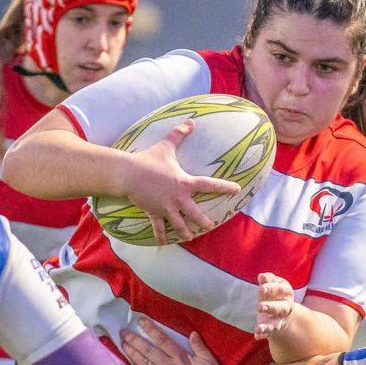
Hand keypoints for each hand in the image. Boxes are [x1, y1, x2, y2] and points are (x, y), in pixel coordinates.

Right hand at [117, 119, 241, 244]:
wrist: (128, 174)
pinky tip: (164, 243)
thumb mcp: (166, 146)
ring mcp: (166, 208)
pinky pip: (159, 229)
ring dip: (185, 233)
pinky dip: (161, 237)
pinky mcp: (154, 213)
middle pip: (196, 215)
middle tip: (210, 225)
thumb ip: (179, 134)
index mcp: (185, 183)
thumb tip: (191, 121)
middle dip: (204, 222)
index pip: (210, 185)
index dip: (225, 187)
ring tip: (189, 237)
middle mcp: (178, 199)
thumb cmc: (148, 160)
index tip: (237, 190)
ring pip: (180, 225)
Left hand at [119, 318, 226, 364]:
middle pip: (148, 350)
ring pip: (143, 363)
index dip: (151, 329)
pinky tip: (129, 364)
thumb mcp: (209, 361)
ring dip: (131, 353)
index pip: (162, 339)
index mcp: (180, 357)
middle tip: (123, 332)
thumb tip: (193, 333)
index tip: (140, 321)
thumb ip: (200, 347)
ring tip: (122, 345)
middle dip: (134, 340)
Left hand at [256, 272, 295, 339]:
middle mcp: (285, 307)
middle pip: (280, 308)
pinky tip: (257, 335)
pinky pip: (269, 332)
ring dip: (267, 326)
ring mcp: (279, 319)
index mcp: (286, 293)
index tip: (261, 288)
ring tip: (259, 328)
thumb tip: (261, 276)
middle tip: (259, 307)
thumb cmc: (274, 294)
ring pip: (275, 323)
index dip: (271, 288)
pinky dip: (263, 334)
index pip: (280, 289)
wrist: (283, 311)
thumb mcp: (272, 284)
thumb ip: (268, 279)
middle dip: (271, 307)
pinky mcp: (273, 328)